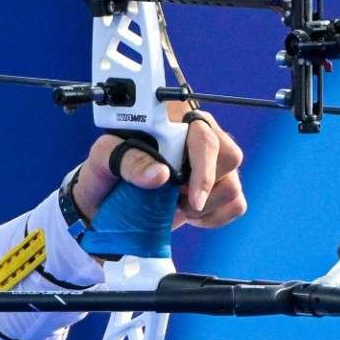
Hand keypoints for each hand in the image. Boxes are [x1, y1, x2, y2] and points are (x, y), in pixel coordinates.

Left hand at [71, 112, 247, 230]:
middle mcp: (199, 138)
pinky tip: (189, 214)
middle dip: (203, 186)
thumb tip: (160, 174)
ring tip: (175, 205)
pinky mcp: (217, 190)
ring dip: (205, 206)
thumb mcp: (103, 158)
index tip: (189, 196)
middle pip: (230, 157)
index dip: (203, 169)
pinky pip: (236, 204)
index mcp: (175, 122)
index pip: (205, 136)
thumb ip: (128, 160)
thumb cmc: (105, 172)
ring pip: (233, 185)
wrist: (103, 202)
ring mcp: (212, 165)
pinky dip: (214, 218)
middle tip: (172, 196)